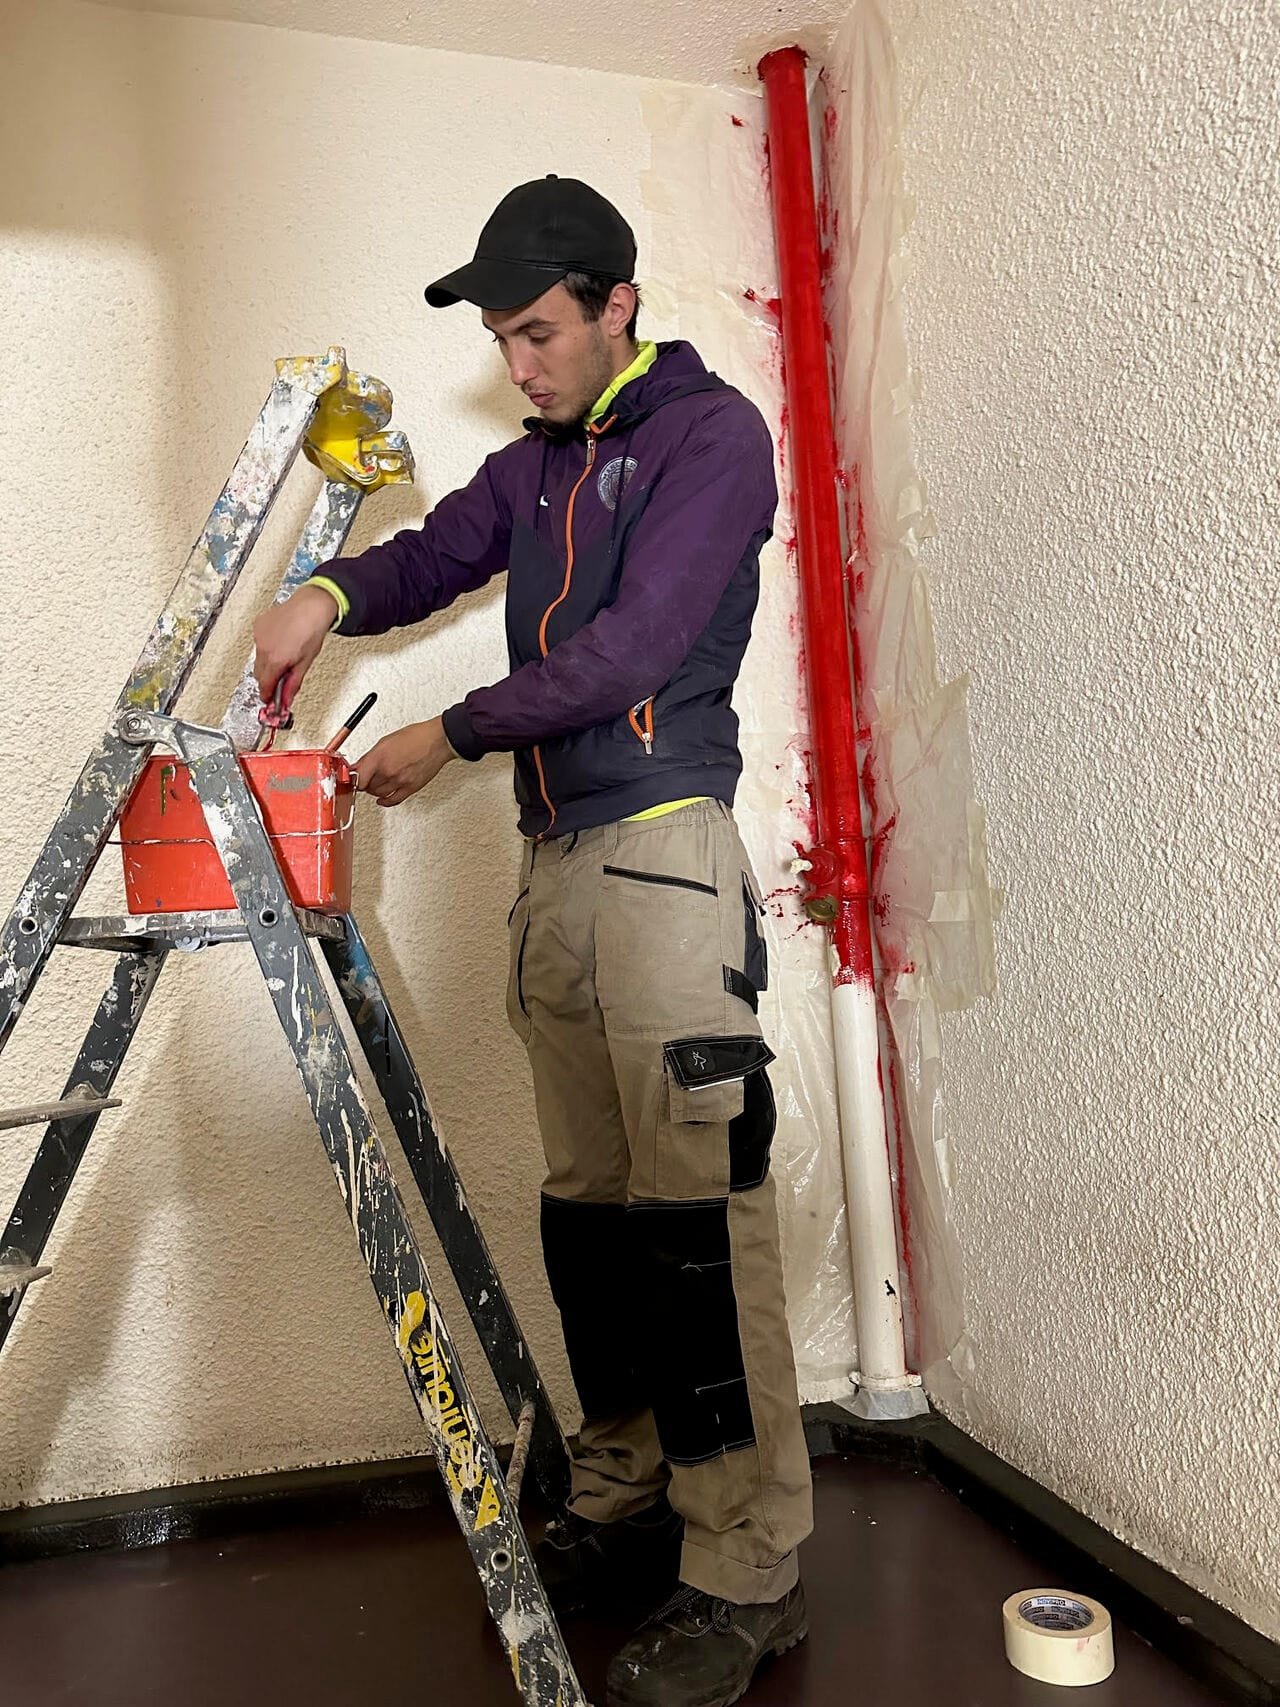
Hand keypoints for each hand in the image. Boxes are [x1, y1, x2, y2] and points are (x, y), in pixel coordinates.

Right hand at [253, 584, 337, 707]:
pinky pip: (258, 643)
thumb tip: (286, 699)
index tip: (270, 700)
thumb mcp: (305, 662)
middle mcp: (264, 648)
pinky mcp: (258, 626)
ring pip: (258, 658)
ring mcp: (259, 636)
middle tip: (281, 680)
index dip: (268, 695)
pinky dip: (266, 647)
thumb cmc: (312, 630)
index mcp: (276, 660)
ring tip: (285, 655)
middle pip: (259, 674)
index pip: (265, 686)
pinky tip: (280, 642)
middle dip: (268, 680)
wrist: (311, 606)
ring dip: (268, 663)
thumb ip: (293, 683)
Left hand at [355, 718, 456, 807]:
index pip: (358, 777)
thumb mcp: (386, 741)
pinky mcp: (410, 788)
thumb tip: (358, 766)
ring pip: (378, 794)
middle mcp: (388, 770)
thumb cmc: (416, 736)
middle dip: (364, 782)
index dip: (352, 779)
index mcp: (380, 757)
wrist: (437, 740)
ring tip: (376, 783)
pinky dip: (385, 801)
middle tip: (365, 777)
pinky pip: (393, 800)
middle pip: (367, 786)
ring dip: (374, 790)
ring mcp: (400, 781)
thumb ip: (370, 756)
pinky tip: (382, 799)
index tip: (351, 778)